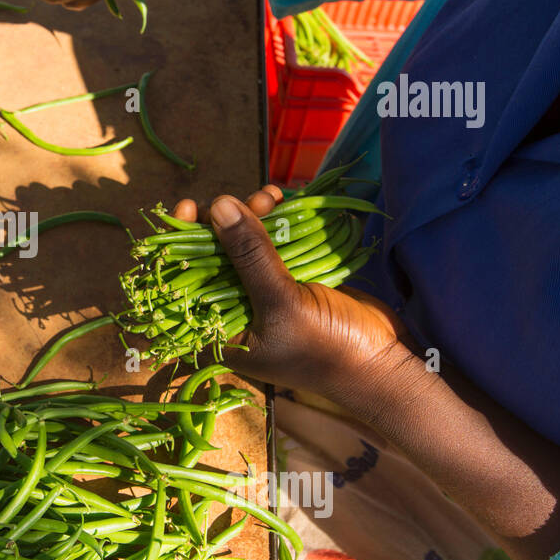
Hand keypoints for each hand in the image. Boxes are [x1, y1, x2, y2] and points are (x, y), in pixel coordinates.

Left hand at [172, 186, 415, 401]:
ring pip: (241, 244)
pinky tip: (278, 199)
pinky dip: (272, 220)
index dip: (178, 244)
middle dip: (223, 222)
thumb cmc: (326, 348)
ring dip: (250, 215)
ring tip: (268, 198)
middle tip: (241, 201)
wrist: (382, 361)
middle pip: (209, 256)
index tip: (189, 208)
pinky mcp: (287, 279)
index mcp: (216, 331)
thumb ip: (250, 256)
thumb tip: (219, 206)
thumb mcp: (282, 303)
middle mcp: (231, 311)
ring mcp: (260, 293)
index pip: (180, 283)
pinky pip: (270, 243)